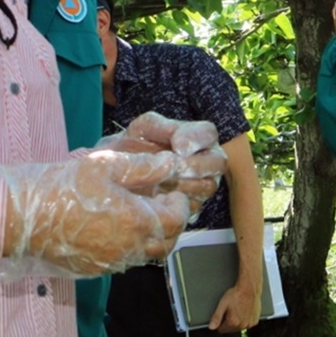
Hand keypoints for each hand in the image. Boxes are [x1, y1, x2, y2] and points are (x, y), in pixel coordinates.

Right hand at [1, 148, 217, 276]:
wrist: (20, 218)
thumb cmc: (61, 186)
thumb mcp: (103, 166)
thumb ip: (143, 167)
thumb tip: (171, 164)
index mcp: (134, 221)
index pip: (176, 220)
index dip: (179, 204)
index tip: (171, 190)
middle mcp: (127, 248)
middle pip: (166, 243)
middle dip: (171, 223)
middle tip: (161, 203)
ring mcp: (110, 263)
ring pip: (146, 254)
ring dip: (151, 237)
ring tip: (139, 213)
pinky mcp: (94, 270)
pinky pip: (123, 261)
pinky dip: (130, 246)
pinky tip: (115, 227)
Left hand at [95, 112, 226, 214]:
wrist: (117, 175)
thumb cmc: (133, 148)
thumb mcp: (142, 130)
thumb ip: (162, 127)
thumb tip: (182, 147)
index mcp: (196, 138)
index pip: (208, 133)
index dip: (197, 139)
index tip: (178, 147)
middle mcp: (206, 161)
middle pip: (217, 162)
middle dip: (194, 166)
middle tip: (173, 169)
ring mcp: (202, 187)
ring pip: (207, 186)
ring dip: (183, 184)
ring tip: (159, 182)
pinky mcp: (192, 208)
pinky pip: (194, 206)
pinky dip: (176, 201)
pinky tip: (157, 198)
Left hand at [208, 277, 261, 332]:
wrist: (249, 288)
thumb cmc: (236, 294)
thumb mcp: (223, 304)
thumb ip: (216, 317)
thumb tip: (211, 327)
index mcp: (233, 322)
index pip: (222, 330)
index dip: (220, 322)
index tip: (223, 314)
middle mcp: (242, 325)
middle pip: (230, 329)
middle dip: (229, 322)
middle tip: (231, 310)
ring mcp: (249, 324)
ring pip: (239, 327)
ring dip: (238, 321)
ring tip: (238, 309)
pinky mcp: (255, 321)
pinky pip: (247, 324)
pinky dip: (245, 320)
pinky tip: (244, 311)